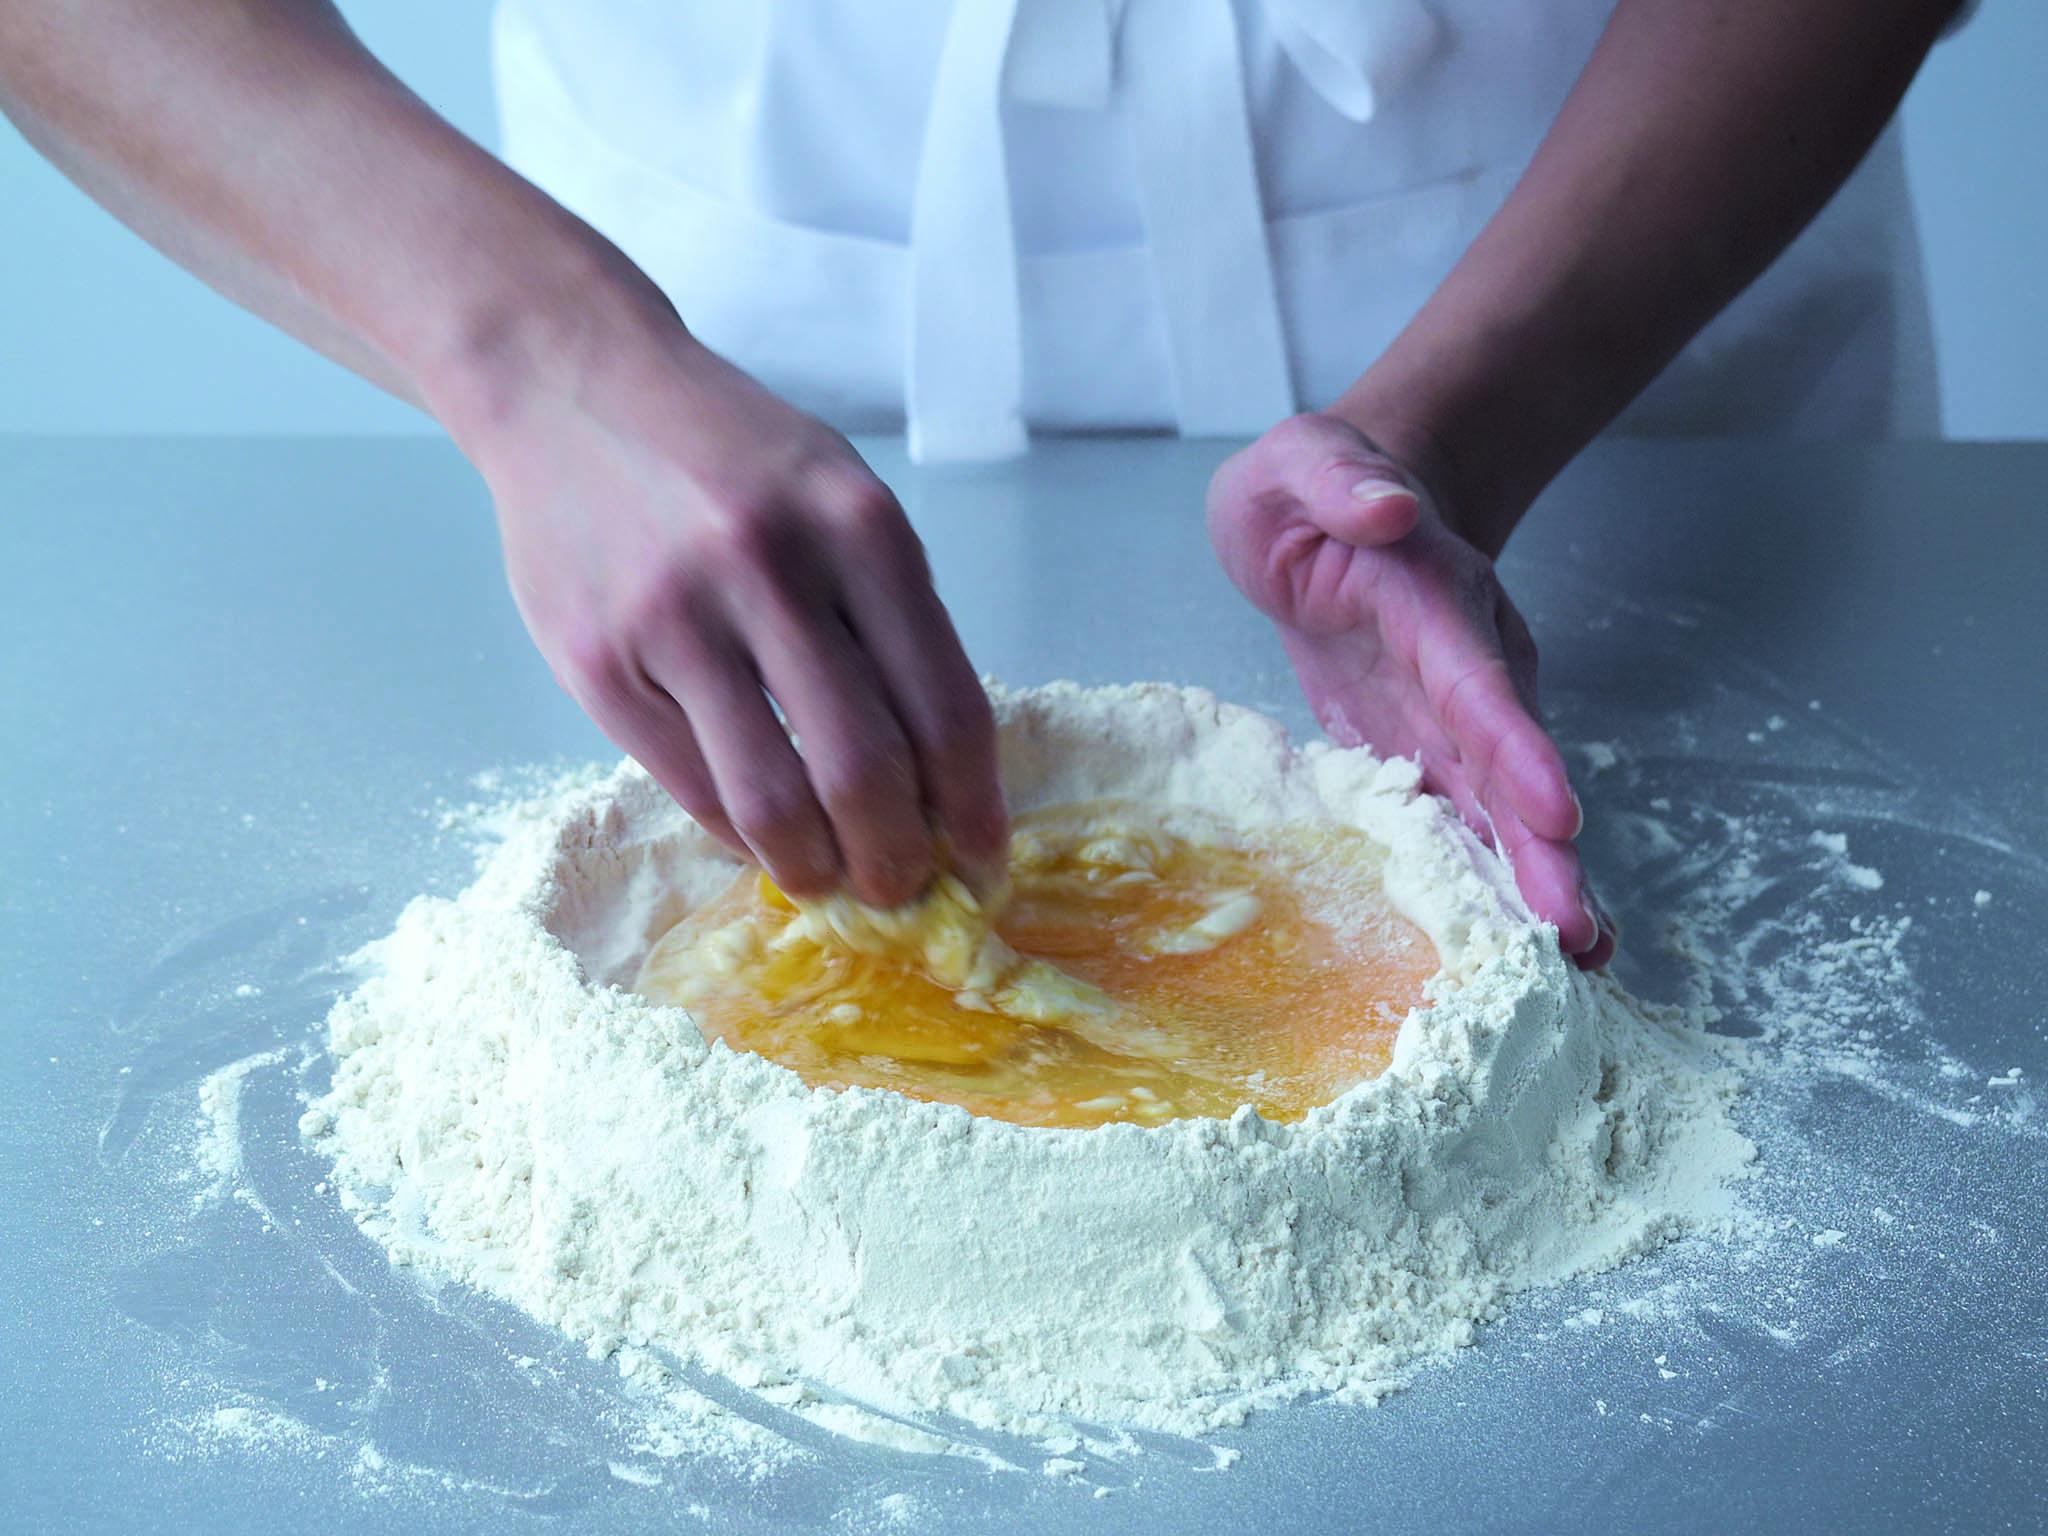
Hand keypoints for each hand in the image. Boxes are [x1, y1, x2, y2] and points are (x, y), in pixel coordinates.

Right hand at [464, 322, 1005, 906]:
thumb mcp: (841, 495)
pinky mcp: (596, 663)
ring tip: (834, 882)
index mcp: (860, 529)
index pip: (946, 711)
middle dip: (900, 860)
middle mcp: (771, 571)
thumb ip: (893, 616)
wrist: (571, 385)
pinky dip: (740, 836)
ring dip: (818, 871)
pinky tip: (762, 839)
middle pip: (865, 773)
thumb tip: (940, 776)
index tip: (982, 861)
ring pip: (771, 802)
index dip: (974, 810)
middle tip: (905, 890)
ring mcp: (675, 621)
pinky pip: (692, 789)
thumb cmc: (730, 453)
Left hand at [1208, 413, 1613, 966]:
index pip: (1479, 681)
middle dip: (1543, 850)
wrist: (1349, 505)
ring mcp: (1450, 714)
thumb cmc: (1319, 484)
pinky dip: (1486, 879)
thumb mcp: (1303, 461)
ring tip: (1574, 962)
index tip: (1556, 811)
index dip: (1516, 748)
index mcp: (1435, 601)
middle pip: (1510, 767)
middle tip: (1576, 932)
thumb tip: (1386, 507)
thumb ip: (1338, 480)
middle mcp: (1462, 667)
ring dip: (1529, 882)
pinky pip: (1459, 819)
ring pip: (1498, 807)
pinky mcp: (1423, 747)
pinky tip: (1515, 946)